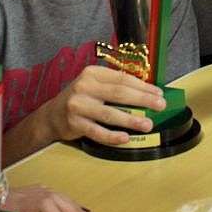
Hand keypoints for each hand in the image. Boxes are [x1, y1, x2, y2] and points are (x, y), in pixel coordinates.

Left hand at [3, 184, 94, 211]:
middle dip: (74, 210)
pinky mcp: (21, 190)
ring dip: (70, 203)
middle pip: (54, 198)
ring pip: (53, 193)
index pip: (45, 206)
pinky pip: (47, 191)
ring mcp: (23, 189)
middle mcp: (23, 193)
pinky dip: (59, 198)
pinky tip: (64, 202)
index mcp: (16, 201)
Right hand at [43, 64, 165, 146]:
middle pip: (119, 93)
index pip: (122, 78)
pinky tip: (126, 138)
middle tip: (160, 106)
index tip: (159, 93)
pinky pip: (97, 132)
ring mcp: (78, 106)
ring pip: (109, 113)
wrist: (52, 116)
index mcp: (93, 73)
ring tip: (148, 124)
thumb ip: (115, 86)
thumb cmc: (82, 99)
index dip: (143, 86)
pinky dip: (112, 136)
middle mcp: (84, 87)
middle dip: (142, 100)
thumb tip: (148, 93)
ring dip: (131, 119)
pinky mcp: (74, 124)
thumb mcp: (95, 85)